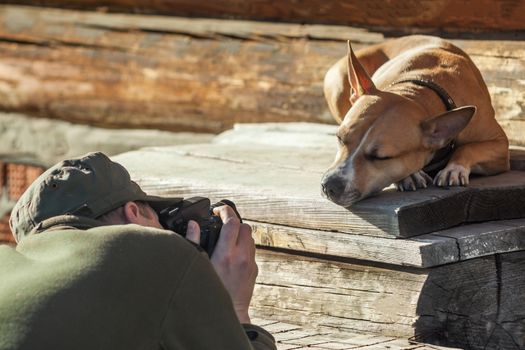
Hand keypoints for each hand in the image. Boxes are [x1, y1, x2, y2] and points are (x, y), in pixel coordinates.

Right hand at [185, 206, 256, 323]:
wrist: (228, 314)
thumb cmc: (210, 292)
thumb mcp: (199, 266)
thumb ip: (194, 242)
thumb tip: (192, 224)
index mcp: (226, 254)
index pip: (232, 222)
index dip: (225, 211)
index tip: (218, 210)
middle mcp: (241, 257)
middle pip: (245, 226)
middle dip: (234, 222)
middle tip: (222, 224)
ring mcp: (250, 263)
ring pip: (250, 238)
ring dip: (240, 234)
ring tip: (227, 239)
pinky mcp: (254, 270)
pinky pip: (252, 251)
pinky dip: (243, 247)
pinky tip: (232, 254)